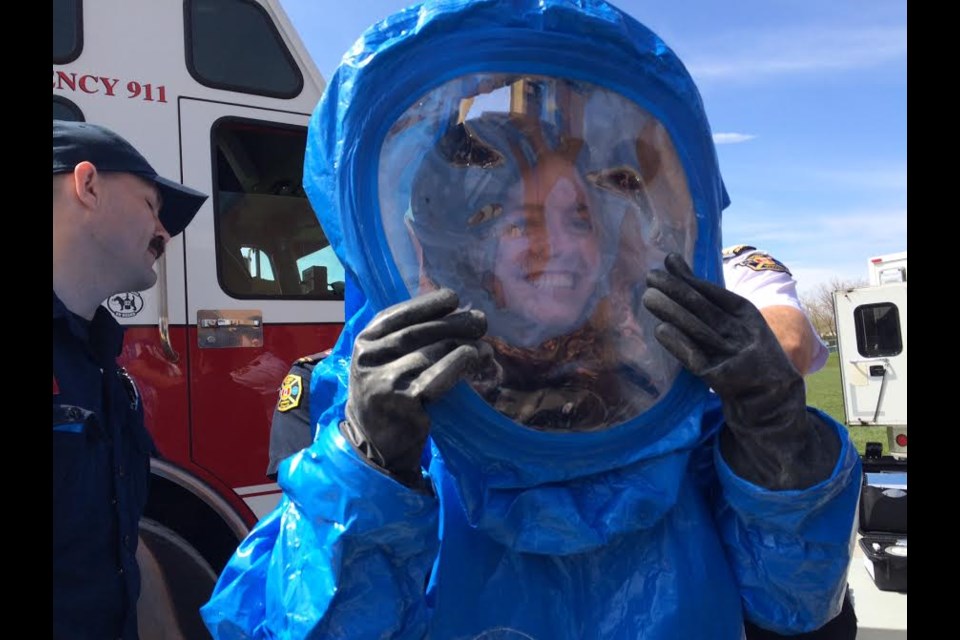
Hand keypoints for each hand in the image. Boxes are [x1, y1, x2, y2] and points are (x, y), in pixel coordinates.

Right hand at [342, 288, 487, 488]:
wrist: (375, 445)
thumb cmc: (387, 395)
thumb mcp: (384, 362)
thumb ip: (405, 338)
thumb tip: (453, 312)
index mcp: (363, 342)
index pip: (395, 315)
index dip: (426, 304)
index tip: (453, 298)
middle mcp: (367, 358)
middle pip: (416, 332)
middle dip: (452, 323)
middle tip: (481, 321)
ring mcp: (382, 380)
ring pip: (428, 353)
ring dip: (462, 344)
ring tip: (484, 346)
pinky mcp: (400, 402)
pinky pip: (436, 377)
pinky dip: (458, 364)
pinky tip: (473, 358)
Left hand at [641, 253, 837, 488]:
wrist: (772, 397)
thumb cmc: (745, 352)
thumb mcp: (737, 321)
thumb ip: (708, 297)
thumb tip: (675, 266)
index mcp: (747, 316)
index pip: (714, 293)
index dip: (690, 278)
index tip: (667, 262)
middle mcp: (741, 334)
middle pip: (703, 308)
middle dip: (676, 291)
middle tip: (651, 277)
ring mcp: (731, 356)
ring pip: (698, 329)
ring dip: (672, 312)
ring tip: (649, 297)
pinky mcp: (719, 379)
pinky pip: (695, 358)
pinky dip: (678, 344)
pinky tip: (661, 330)